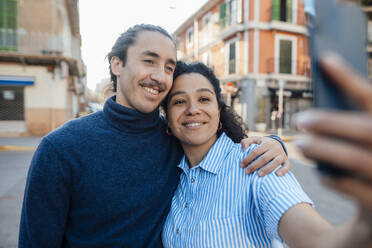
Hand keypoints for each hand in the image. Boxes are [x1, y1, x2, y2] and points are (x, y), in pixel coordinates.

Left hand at [240, 136, 288, 175]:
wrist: (277, 143)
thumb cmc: (262, 143)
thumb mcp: (254, 140)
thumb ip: (246, 142)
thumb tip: (243, 151)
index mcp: (266, 143)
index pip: (255, 151)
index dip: (247, 158)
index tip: (241, 165)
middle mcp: (275, 148)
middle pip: (264, 158)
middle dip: (254, 166)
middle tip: (247, 172)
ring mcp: (282, 154)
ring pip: (276, 162)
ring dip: (267, 169)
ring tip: (258, 175)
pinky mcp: (286, 160)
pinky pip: (287, 166)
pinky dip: (283, 170)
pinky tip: (276, 175)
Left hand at [294, 52, 371, 211]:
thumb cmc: (371, 166)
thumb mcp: (365, 143)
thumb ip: (350, 125)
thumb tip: (319, 105)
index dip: (348, 78)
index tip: (324, 59)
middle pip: (365, 129)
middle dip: (330, 122)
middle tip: (300, 119)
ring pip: (356, 160)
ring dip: (324, 149)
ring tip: (301, 144)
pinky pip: (355, 190)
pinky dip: (335, 181)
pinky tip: (322, 175)